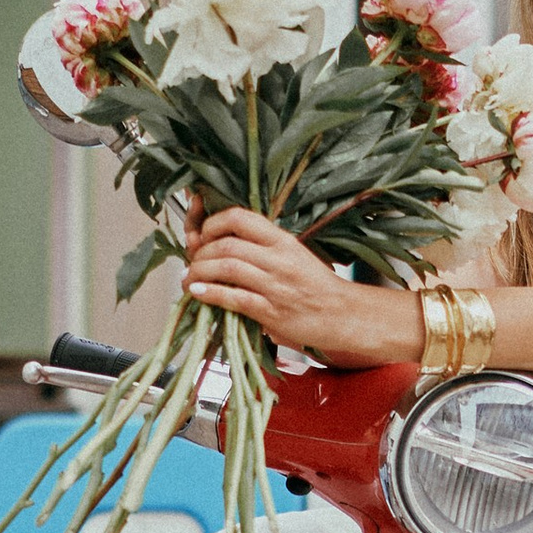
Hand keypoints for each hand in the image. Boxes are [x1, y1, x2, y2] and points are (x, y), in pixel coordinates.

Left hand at [182, 207, 412, 368]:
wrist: (343, 314)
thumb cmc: (316, 286)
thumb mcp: (293, 255)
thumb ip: (262, 248)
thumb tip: (221, 244)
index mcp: (282, 240)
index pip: (239, 218)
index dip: (212, 223)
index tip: (202, 233)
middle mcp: (278, 259)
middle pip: (227, 244)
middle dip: (200, 253)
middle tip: (193, 262)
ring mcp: (275, 285)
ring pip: (227, 268)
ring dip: (200, 272)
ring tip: (189, 279)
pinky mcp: (272, 312)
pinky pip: (234, 298)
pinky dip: (210, 293)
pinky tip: (197, 293)